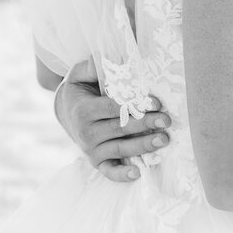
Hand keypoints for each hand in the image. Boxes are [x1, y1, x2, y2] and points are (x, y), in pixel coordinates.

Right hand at [54, 58, 170, 182]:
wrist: (65, 111)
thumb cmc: (81, 88)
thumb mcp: (81, 73)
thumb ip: (94, 65)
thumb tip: (114, 58)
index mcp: (84, 110)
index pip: (113, 108)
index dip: (134, 105)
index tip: (156, 102)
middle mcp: (87, 132)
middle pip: (120, 129)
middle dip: (145, 124)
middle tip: (167, 120)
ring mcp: (91, 149)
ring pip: (119, 149)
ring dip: (142, 146)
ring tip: (163, 140)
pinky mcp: (96, 162)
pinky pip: (109, 171)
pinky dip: (122, 175)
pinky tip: (138, 173)